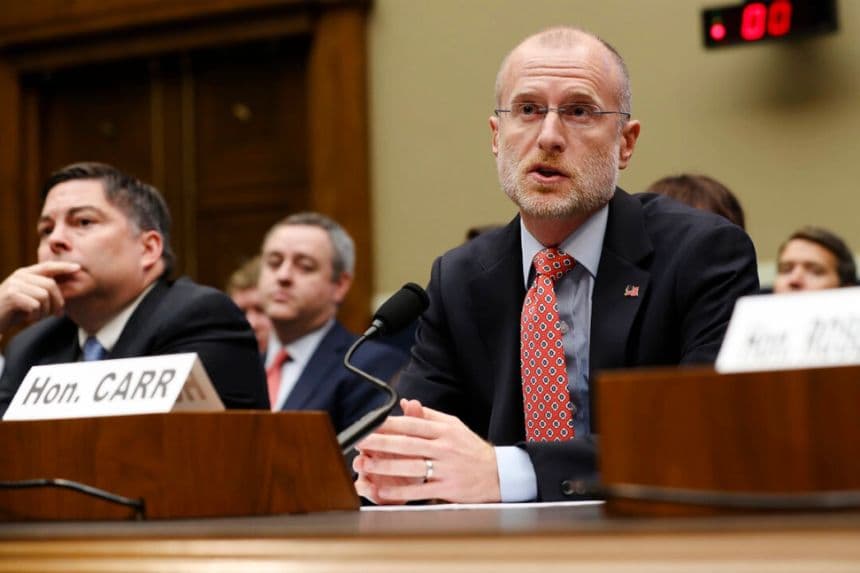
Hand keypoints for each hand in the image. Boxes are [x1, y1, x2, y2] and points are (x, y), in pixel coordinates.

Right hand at [0, 261, 79, 334]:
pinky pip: (36, 305)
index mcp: (25, 274)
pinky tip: (28, 319)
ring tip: (36, 317)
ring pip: (44, 296)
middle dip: (58, 302)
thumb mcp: (30, 298)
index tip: (78, 268)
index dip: (63, 267)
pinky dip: (35, 316)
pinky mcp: (12, 295)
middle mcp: (20, 276)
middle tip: (56, 314)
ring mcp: (15, 284)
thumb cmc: (12, 311)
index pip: (48, 267)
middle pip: (50, 285)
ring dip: (45, 311)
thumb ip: (44, 292)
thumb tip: (67, 293)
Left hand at [354, 398, 500, 503]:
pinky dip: (401, 491)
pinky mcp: (447, 488)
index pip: (412, 424)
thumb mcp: (453, 426)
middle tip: (360, 442)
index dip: (389, 424)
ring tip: (366, 465)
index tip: (370, 424)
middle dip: (381, 443)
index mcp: (444, 430)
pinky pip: (420, 489)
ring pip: (411, 466)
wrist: (498, 473)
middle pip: (408, 444)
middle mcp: (444, 447)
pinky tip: (384, 490)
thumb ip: (428, 415)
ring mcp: (446, 468)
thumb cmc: (470, 448)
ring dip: (386, 466)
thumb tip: (407, 403)